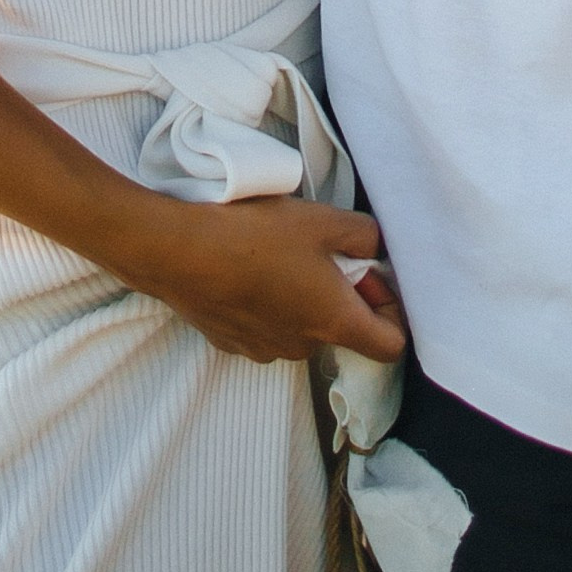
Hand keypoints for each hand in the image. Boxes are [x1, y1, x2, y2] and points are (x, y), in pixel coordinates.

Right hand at [122, 190, 406, 365]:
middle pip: (342, 330)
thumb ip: (365, 235)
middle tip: (322, 251)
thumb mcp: (323, 220)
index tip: (373, 277)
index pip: (391, 347)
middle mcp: (303, 347)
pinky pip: (267, 328)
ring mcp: (265, 351)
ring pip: (302, 327)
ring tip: (278, 256)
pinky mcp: (232, 344)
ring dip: (302, 298)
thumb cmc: (256, 235)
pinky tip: (248, 271)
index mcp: (333, 322)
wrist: (179, 252)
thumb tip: (374, 249)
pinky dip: (268, 305)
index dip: (393, 310)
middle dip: (342, 294)